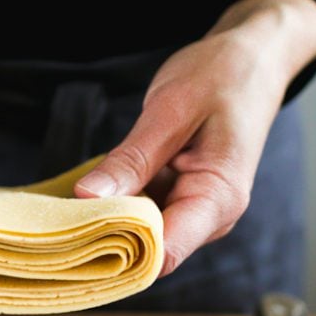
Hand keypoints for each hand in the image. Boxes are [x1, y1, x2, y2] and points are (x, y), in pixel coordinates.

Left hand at [74, 0, 315, 275]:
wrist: (252, 61)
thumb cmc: (221, 78)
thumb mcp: (171, 110)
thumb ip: (131, 159)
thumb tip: (87, 197)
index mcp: (218, 198)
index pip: (164, 253)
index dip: (119, 250)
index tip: (78, 233)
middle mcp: (210, 218)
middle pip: (148, 249)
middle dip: (106, 234)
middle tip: (63, 211)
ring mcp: (194, 212)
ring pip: (140, 234)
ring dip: (108, 219)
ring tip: (74, 198)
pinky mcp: (179, 201)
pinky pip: (141, 214)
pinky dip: (117, 203)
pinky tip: (96, 188)